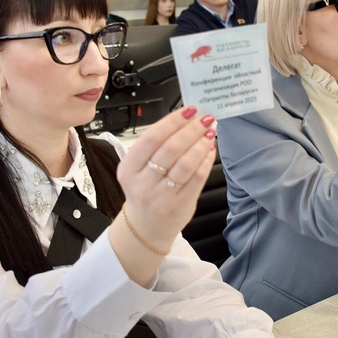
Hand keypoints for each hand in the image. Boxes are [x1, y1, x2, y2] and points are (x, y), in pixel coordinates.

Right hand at [109, 106, 215, 283]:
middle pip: (170, 149)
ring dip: (201, 144)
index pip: (152, 138)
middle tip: (205, 119)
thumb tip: (185, 119)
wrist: (145, 227)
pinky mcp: (179, 206)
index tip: (189, 110)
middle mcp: (142, 183)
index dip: (173, 121)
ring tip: (209, 133)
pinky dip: (206, 161)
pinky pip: (197, 178)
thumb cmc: (144, 192)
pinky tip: (209, 150)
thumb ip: (156, 146)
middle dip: (191, 130)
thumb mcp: (138, 169)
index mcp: (128, 169)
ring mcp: (160, 197)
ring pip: (185, 164)